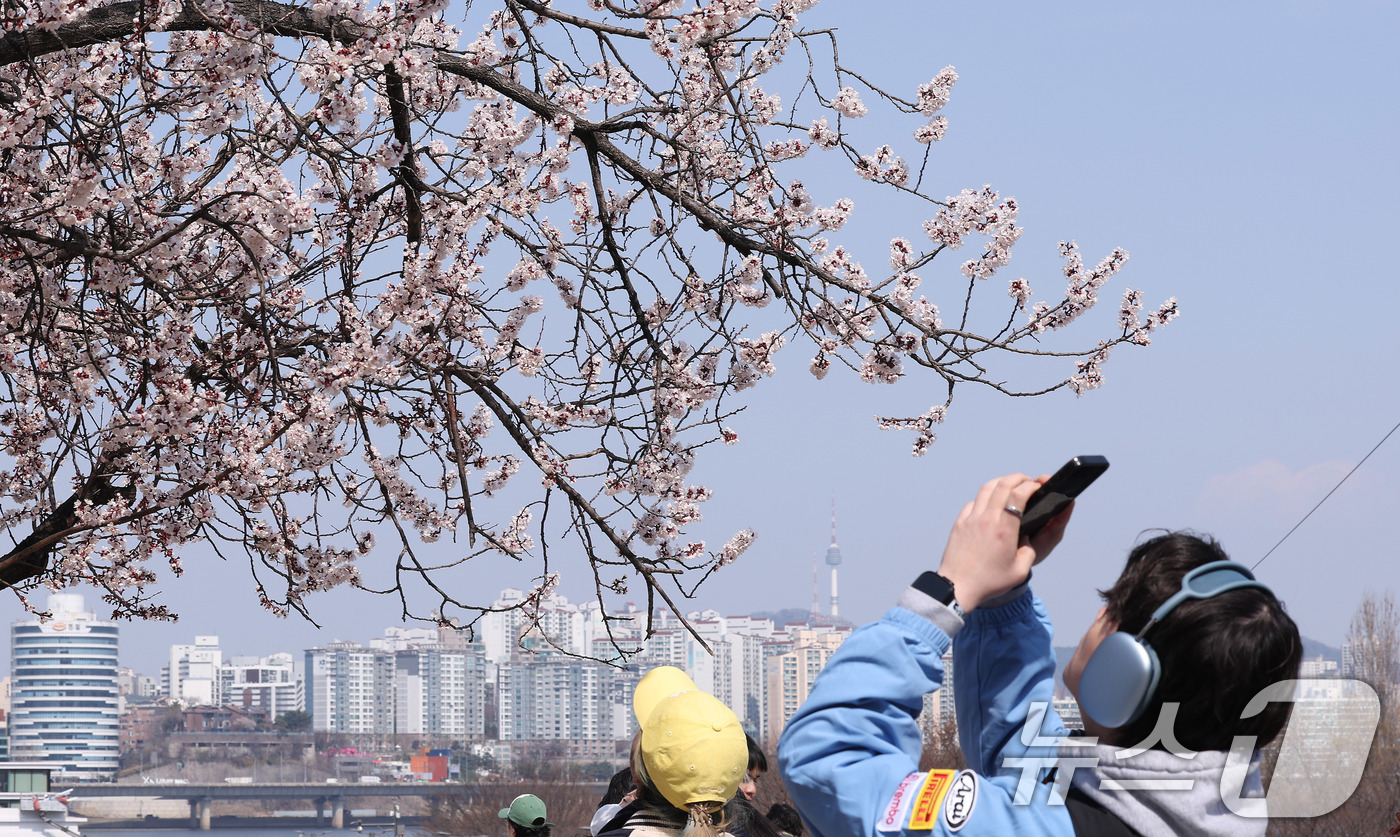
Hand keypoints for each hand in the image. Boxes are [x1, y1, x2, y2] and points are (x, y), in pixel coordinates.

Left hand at [935, 473, 1070, 610]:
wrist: (957, 587)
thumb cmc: (989, 582)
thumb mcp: (1019, 571)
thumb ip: (1029, 551)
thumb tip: (1026, 537)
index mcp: (1004, 529)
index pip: (1018, 494)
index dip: (1031, 486)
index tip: (1038, 487)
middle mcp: (987, 518)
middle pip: (1002, 484)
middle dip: (1018, 478)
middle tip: (1027, 481)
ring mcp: (971, 519)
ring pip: (986, 488)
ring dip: (1001, 482)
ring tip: (1010, 486)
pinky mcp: (959, 523)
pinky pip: (974, 502)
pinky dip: (985, 497)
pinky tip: (990, 504)